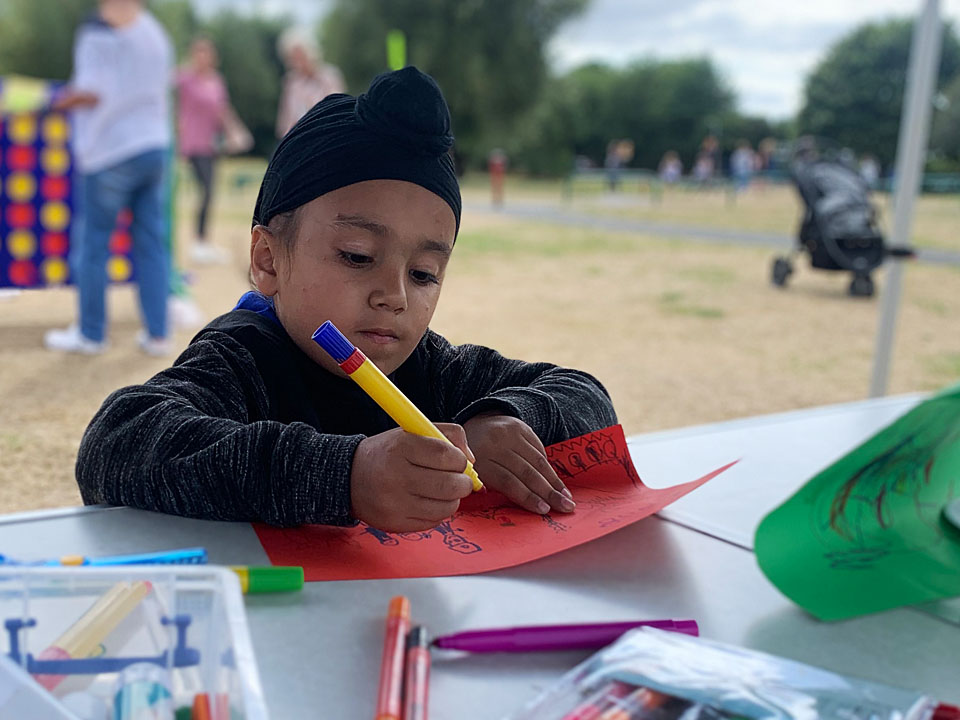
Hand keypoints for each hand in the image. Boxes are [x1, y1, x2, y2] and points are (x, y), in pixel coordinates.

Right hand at [350, 424, 474, 531]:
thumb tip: (471, 460)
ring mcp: (395, 503)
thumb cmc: (389, 453)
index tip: (458, 461)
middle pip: (451, 485)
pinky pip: (433, 522)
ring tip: (442, 490)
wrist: (349, 477)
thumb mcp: (413, 432)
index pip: (446, 456)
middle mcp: (396, 476)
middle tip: (460, 479)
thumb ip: (448, 436)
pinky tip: (426, 501)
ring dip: (452, 499)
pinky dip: (437, 512)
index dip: (460, 460)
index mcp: (401, 447)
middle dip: (464, 482)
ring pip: (446, 507)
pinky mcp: (395, 524)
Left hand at [462, 414, 574, 514]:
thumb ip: (493, 488)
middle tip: (565, 507)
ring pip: (537, 461)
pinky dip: (549, 467)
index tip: (544, 510)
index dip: (528, 497)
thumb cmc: (475, 460)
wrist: (475, 425)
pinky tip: (557, 482)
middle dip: (549, 492)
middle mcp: (495, 444)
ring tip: (567, 497)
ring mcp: (509, 433)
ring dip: (554, 481)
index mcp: (480, 461)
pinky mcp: (521, 426)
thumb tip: (522, 504)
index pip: (508, 482)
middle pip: (526, 472)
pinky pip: (539, 449)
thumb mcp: (475, 475)